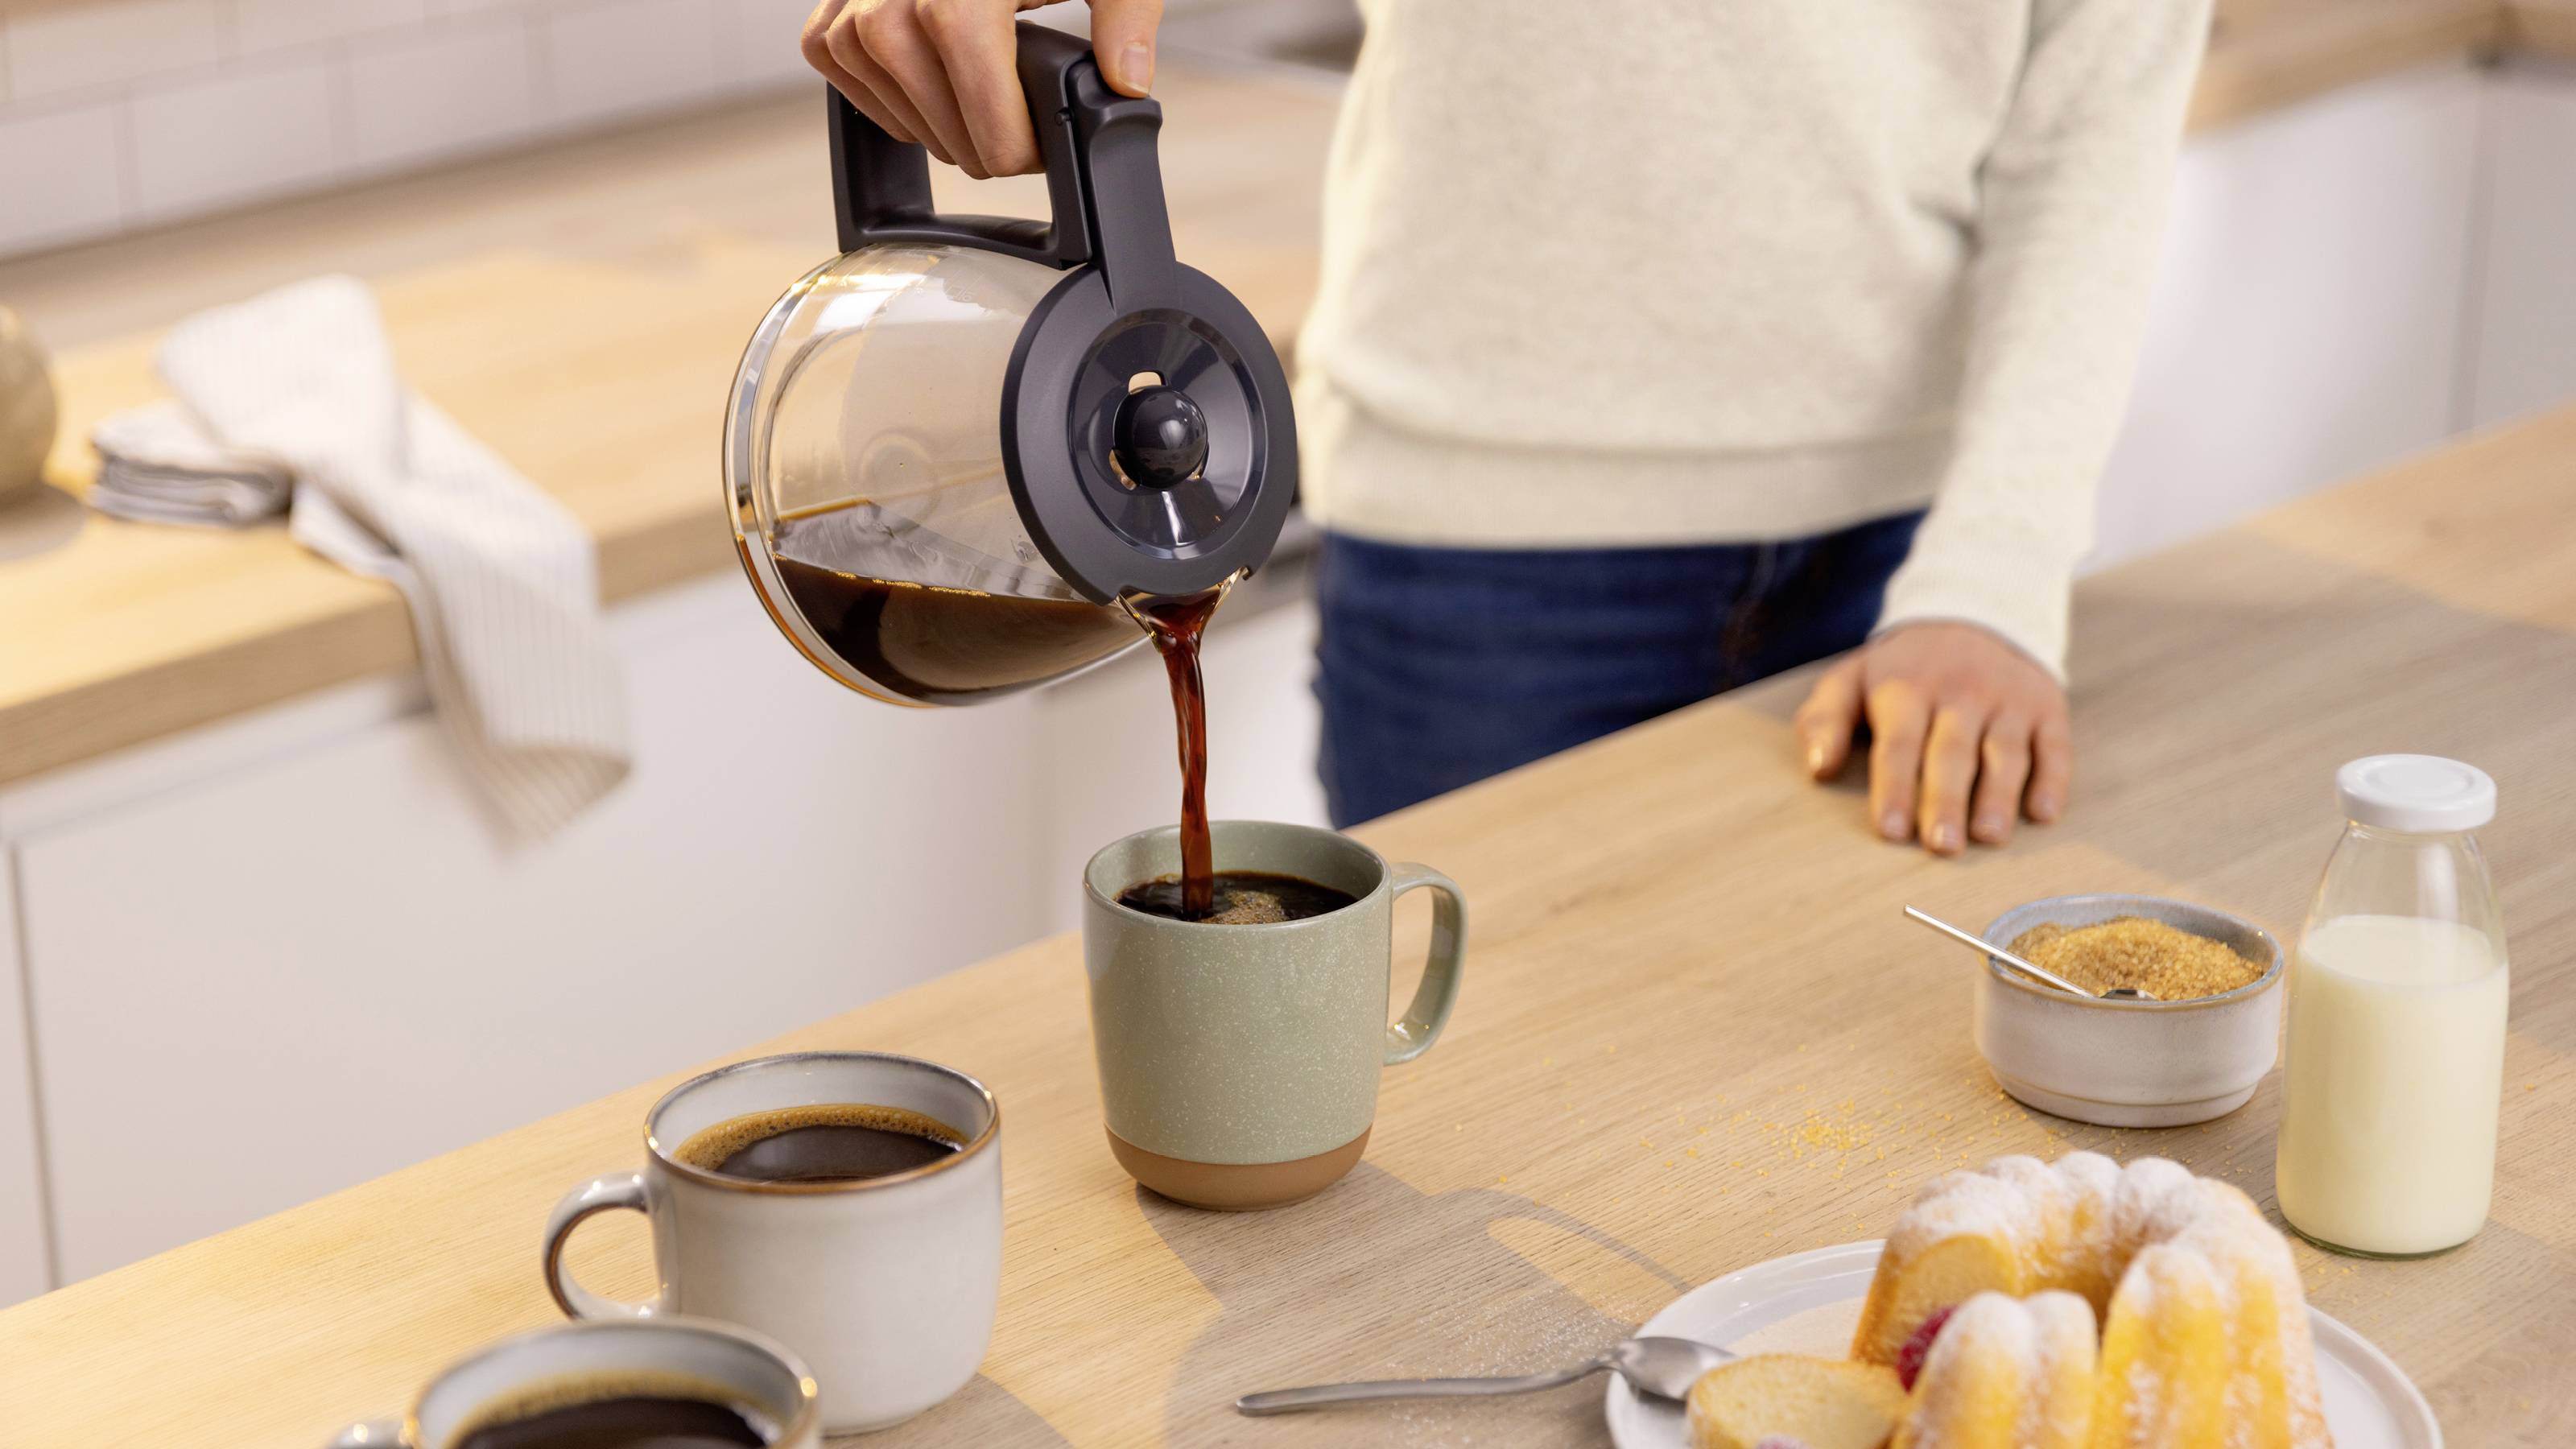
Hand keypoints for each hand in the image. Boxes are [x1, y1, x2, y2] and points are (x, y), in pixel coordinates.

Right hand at [802, 0, 1161, 178]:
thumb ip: (1127, 18)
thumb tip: (1125, 83)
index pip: (986, 123)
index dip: (1019, 150)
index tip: (1041, 148)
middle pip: (941, 128)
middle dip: (986, 144)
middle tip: (1018, 131)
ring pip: (892, 110)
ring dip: (937, 127)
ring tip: (978, 110)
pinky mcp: (831, 0)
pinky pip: (841, 72)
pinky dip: (882, 93)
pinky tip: (923, 85)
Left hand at [1793, 622, 2071, 853]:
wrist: (1972, 618)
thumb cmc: (1900, 672)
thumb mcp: (1850, 680)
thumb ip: (1824, 720)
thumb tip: (1818, 767)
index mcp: (1906, 687)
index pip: (1899, 743)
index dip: (1895, 787)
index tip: (1891, 831)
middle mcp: (1961, 692)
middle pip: (1953, 753)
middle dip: (1946, 800)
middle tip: (1942, 847)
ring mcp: (2008, 699)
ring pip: (2005, 752)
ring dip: (1999, 796)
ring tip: (1989, 837)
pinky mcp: (2047, 707)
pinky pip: (2054, 745)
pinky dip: (2053, 779)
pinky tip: (2044, 813)